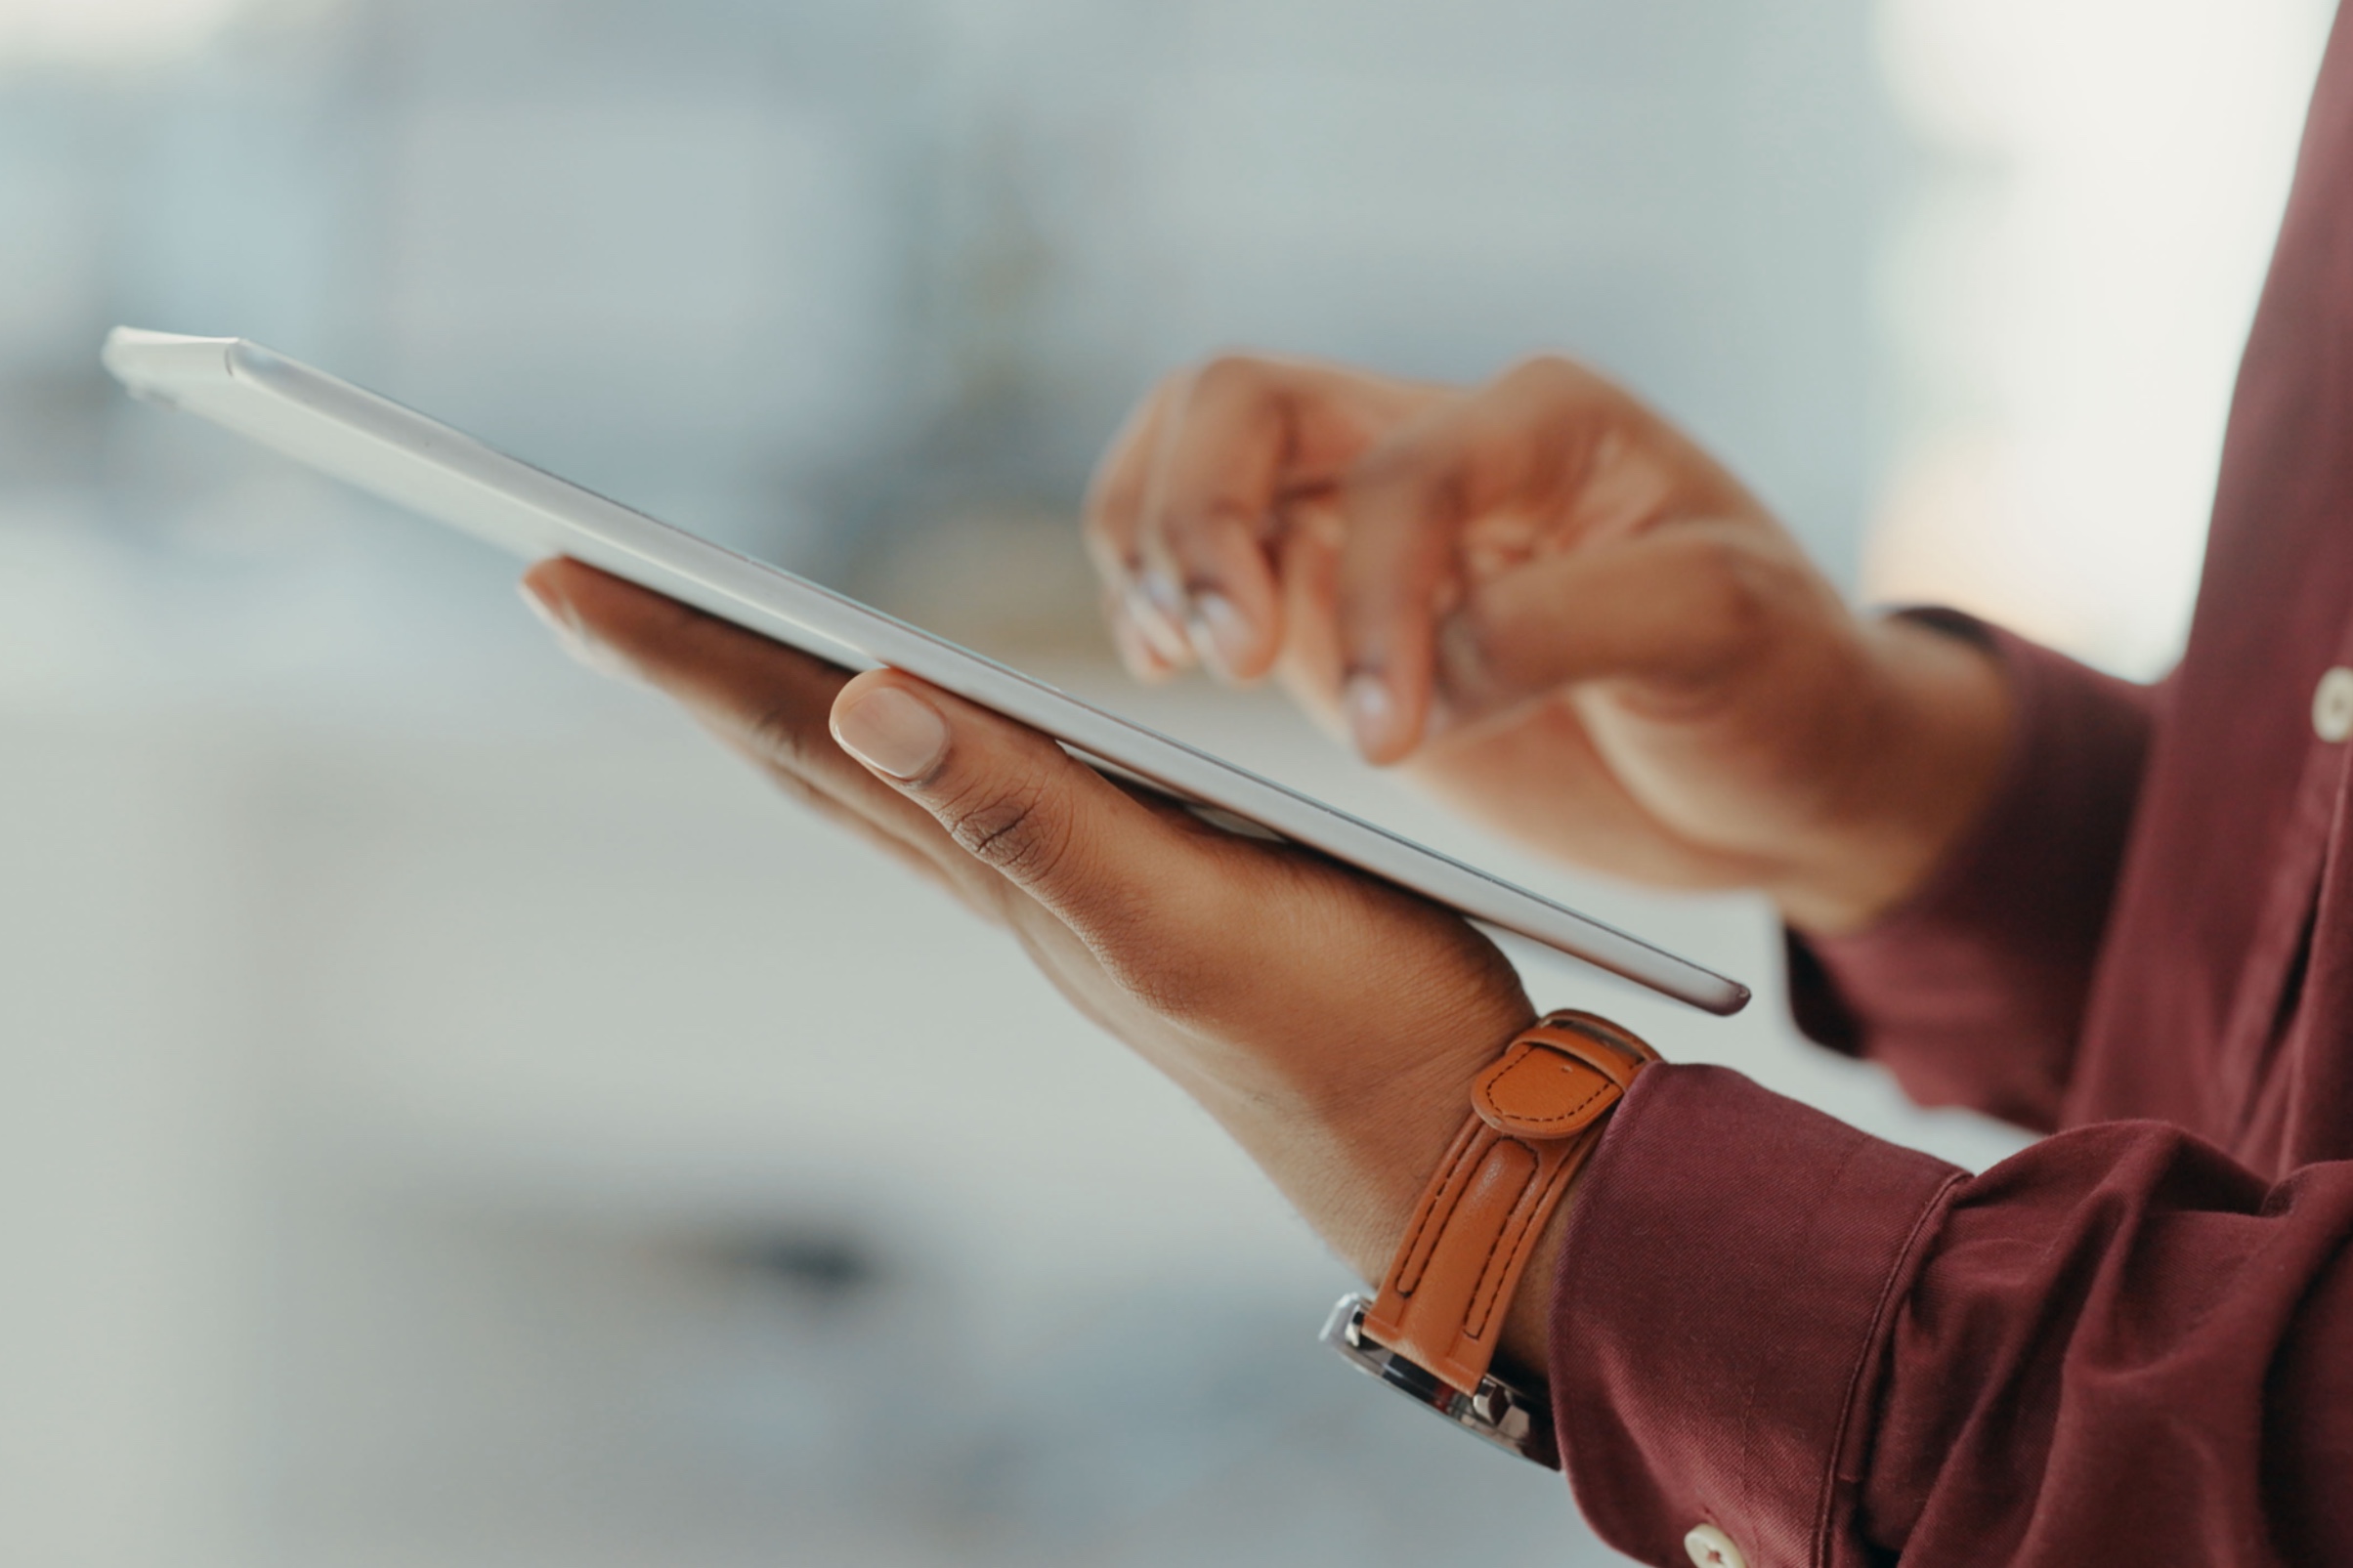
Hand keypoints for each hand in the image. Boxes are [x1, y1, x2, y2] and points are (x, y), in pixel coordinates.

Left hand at [520, 560, 1569, 1370]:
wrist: (1453, 1149)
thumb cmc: (1347, 1031)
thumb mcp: (1182, 914)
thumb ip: (1032, 816)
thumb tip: (860, 703)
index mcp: (1006, 868)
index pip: (806, 739)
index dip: (681, 657)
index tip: (556, 579)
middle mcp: (1012, 882)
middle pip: (814, 756)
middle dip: (691, 666)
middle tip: (572, 589)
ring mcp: (1069, 898)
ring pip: (885, 783)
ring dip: (781, 705)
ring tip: (703, 647)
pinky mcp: (1145, 899)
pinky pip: (979, 805)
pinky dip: (911, 747)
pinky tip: (917, 736)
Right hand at [1086, 354, 2009, 932]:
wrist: (1782, 767)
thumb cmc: (1777, 683)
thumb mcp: (1721, 633)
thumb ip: (1571, 626)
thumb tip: (1427, 669)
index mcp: (1544, 422)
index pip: (1401, 470)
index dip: (1379, 595)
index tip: (1395, 736)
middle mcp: (1439, 442)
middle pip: (1243, 400)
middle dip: (1199, 521)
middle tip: (1221, 657)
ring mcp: (1368, 522)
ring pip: (1194, 452)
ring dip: (1150, 542)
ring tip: (1169, 656)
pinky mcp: (1330, 606)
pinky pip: (1198, 556)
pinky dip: (1150, 591)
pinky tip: (1163, 664)